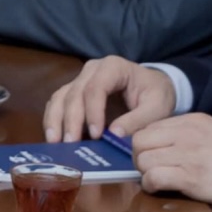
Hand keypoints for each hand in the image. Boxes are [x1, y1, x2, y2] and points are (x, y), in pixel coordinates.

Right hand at [42, 55, 175, 140]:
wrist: (153, 88)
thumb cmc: (156, 95)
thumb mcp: (157, 107)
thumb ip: (138, 120)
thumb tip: (115, 136)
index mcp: (113, 67)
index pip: (96, 87)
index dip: (93, 111)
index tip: (96, 134)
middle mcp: (92, 70)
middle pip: (74, 93)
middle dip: (71, 120)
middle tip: (71, 144)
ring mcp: (80, 80)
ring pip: (60, 97)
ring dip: (55, 120)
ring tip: (54, 143)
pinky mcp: (74, 93)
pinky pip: (58, 104)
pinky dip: (53, 121)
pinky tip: (54, 139)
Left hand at [126, 109, 211, 210]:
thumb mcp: (211, 134)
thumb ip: (184, 134)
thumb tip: (157, 145)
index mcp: (192, 120)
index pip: (148, 126)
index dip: (146, 144)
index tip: (152, 156)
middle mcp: (187, 132)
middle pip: (139, 141)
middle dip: (140, 157)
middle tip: (151, 169)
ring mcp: (188, 153)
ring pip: (143, 159)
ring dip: (145, 173)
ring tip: (158, 180)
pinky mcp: (190, 176)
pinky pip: (153, 177)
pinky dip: (151, 185)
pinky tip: (160, 188)